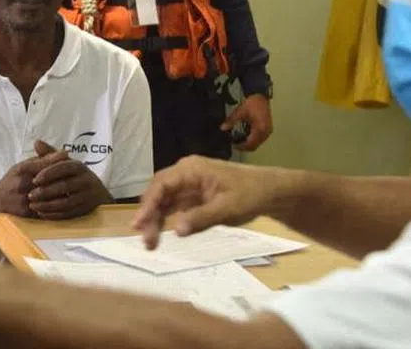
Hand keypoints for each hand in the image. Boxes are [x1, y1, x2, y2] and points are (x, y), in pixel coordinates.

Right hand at [0, 140, 70, 217]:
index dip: (56, 160)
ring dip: (61, 193)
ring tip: (74, 190)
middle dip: (62, 177)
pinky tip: (65, 204)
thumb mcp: (22, 166)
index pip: (42, 163)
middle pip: (47, 180)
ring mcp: (24, 199)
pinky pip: (45, 209)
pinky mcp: (26, 213)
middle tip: (76, 175)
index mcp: (21, 170)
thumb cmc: (11, 181)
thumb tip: (64, 153)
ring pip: (47, 195)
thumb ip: (41, 160)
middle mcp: (22, 183)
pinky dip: (55, 207)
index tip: (69, 156)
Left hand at [27, 141, 113, 219]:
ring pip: (66, 202)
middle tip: (29, 195)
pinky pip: (69, 213)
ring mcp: (88, 196)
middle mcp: (86, 180)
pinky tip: (42, 214)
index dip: (48, 173)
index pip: (63, 167)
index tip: (34, 180)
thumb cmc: (76, 175)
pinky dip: (54, 215)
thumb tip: (36, 142)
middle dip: (45, 191)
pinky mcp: (87, 209)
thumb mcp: (66, 163)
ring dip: (48, 205)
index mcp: (79, 166)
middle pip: (64, 186)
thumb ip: (50, 154)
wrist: (98, 193)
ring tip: (33, 206)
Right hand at [131, 156, 294, 249]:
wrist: (270, 191)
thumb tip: (178, 230)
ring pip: (164, 200)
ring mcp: (189, 184)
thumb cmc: (250, 195)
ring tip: (150, 241)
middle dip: (149, 214)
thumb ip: (202, 218)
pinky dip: (166, 219)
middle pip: (158, 192)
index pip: (162, 184)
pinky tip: (161, 233)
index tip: (140, 223)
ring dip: (156, 218)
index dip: (148, 204)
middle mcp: (186, 173)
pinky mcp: (194, 195)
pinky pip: (174, 206)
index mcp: (192, 169)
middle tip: (145, 239)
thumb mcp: (228, 208)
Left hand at [222, 94, 273, 150]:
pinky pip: (261, 139)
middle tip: (235, 144)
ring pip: (258, 143)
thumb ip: (231, 121)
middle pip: (255, 146)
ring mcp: (268, 131)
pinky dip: (253, 139)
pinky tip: (246, 134)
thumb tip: (222, 128)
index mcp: (259, 129)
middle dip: (245, 147)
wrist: (261, 95)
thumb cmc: (252, 103)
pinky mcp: (268, 128)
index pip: (250, 144)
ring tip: (240, 139)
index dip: (241, 147)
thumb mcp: (239, 112)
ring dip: (249, 143)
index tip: (233, 145)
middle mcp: (265, 132)